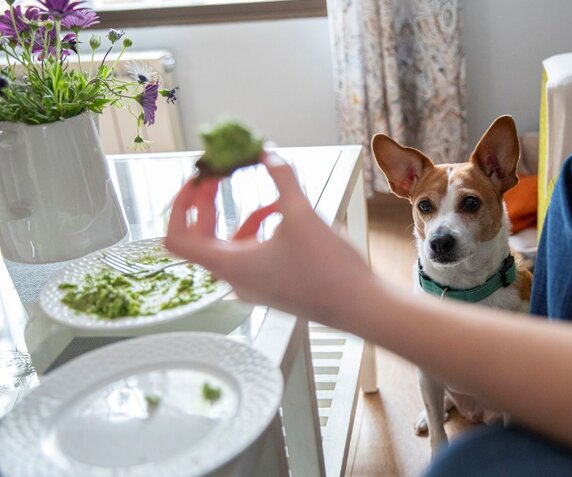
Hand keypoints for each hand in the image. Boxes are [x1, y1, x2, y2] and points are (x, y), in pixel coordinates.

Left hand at [165, 152, 372, 320]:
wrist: (361, 306)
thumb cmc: (329, 271)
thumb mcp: (302, 214)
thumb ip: (282, 178)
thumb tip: (268, 153)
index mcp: (231, 265)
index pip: (177, 239)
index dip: (179, 206)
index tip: (197, 182)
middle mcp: (235, 279)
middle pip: (202, 237)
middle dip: (211, 202)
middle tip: (223, 176)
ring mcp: (254, 285)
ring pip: (230, 245)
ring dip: (241, 216)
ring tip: (268, 197)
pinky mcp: (272, 286)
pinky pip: (252, 254)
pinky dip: (260, 231)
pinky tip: (285, 216)